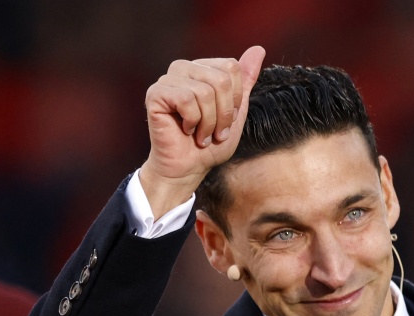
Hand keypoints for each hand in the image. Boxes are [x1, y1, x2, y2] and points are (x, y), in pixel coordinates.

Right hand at [140, 46, 265, 218]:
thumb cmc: (211, 143)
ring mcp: (168, 79)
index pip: (232, 67)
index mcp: (203, 69)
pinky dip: (193, 121)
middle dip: (224, 114)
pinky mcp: (155, 93)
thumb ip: (245, 81)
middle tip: (215, 132)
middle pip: (221, 79)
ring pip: (204, 91)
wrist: (188, 168)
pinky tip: (186, 130)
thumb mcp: (236, 112)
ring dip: (209, 122)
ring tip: (201, 135)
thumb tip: (258, 49)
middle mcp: (184, 68)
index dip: (235, 100)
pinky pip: (186, 99)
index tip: (226, 120)